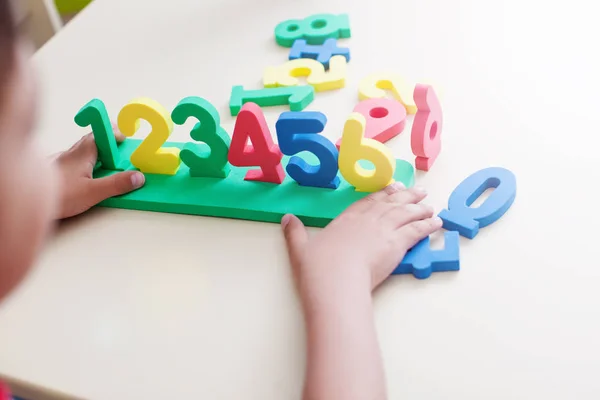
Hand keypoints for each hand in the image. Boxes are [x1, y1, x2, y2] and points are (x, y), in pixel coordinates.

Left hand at [53, 127, 144, 218]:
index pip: (102, 134)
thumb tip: (137, 177)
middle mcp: (71, 153)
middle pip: (92, 141)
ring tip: (107, 163)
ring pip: (82, 151)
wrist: (25, 200)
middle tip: (119, 146)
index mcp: (83, 153)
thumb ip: (116, 185)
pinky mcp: (55, 172)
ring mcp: (62, 162)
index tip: (126, 134)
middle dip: (107, 142)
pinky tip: (85, 175)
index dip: (114, 133)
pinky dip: (83, 164)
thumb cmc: (55, 195)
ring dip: (96, 153)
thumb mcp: (92, 192)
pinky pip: (73, 162)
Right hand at [281, 182, 441, 293]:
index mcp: (345, 220)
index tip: (391, 188)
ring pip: (406, 214)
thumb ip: (294, 233)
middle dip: (405, 197)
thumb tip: (285, 218)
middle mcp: (366, 220)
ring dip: (420, 208)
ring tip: (430, 205)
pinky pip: (417, 230)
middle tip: (418, 192)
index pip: (366, 201)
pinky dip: (428, 225)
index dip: (380, 194)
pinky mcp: (397, 244)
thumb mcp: (300, 249)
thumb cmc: (317, 270)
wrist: (335, 284)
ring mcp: (383, 230)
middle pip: (390, 203)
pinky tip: (437, 222)